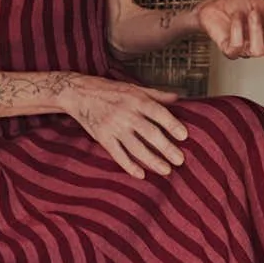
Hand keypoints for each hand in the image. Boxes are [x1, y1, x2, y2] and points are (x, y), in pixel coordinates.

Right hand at [57, 75, 188, 179]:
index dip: (172, 124)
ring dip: (152, 160)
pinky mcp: (103, 137)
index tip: (184, 136)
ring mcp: (113, 127)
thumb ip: (156, 94)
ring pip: (136, 147)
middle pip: (149, 133)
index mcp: (136, 99)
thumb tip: (178, 98)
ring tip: (166, 170)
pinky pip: (118, 154)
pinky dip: (129, 165)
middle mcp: (126, 113)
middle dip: (166, 148)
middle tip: (180, 160)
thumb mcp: (133, 87)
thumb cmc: (109, 90)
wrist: (79, 94)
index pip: (158, 112)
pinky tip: (141, 174)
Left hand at [195, 0, 263, 61]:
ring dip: (256, 29)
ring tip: (251, 13)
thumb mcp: (259, 3)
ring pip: (258, 51)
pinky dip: (238, 29)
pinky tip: (237, 17)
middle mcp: (258, 44)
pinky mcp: (229, 49)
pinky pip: (237, 46)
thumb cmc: (235, 5)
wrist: (213, 4)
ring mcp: (244, 48)